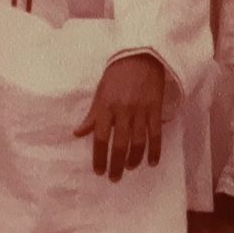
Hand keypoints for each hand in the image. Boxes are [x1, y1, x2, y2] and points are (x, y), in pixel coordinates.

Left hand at [74, 53, 164, 181]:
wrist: (141, 54)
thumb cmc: (117, 73)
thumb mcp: (101, 91)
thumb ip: (92, 115)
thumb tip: (78, 133)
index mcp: (106, 106)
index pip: (101, 138)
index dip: (99, 157)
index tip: (99, 171)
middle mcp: (123, 110)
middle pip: (120, 145)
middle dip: (116, 164)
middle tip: (114, 178)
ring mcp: (141, 110)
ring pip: (138, 143)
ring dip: (134, 160)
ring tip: (130, 168)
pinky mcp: (155, 109)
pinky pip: (155, 135)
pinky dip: (154, 151)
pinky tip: (152, 162)